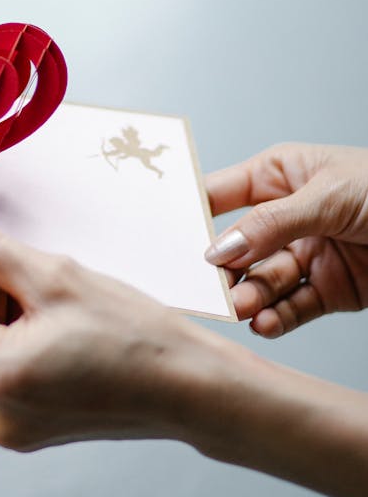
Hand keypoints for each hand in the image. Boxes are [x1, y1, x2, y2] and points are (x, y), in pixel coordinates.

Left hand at [0, 230, 210, 451]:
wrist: (191, 386)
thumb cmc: (133, 330)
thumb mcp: (56, 275)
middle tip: (14, 253)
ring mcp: (13, 426)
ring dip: (0, 309)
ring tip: (47, 286)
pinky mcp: (32, 428)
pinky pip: (5, 369)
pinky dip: (17, 336)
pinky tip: (54, 316)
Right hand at [205, 143, 367, 336]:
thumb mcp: (328, 195)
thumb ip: (270, 222)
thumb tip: (218, 246)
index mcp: (279, 174)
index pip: (220, 195)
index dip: (191, 216)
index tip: (167, 241)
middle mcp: (286, 216)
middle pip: (238, 246)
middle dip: (222, 268)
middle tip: (206, 287)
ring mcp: (307, 253)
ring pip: (263, 280)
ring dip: (250, 296)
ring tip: (243, 307)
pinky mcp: (330, 290)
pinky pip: (294, 307)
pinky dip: (278, 318)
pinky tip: (265, 322)